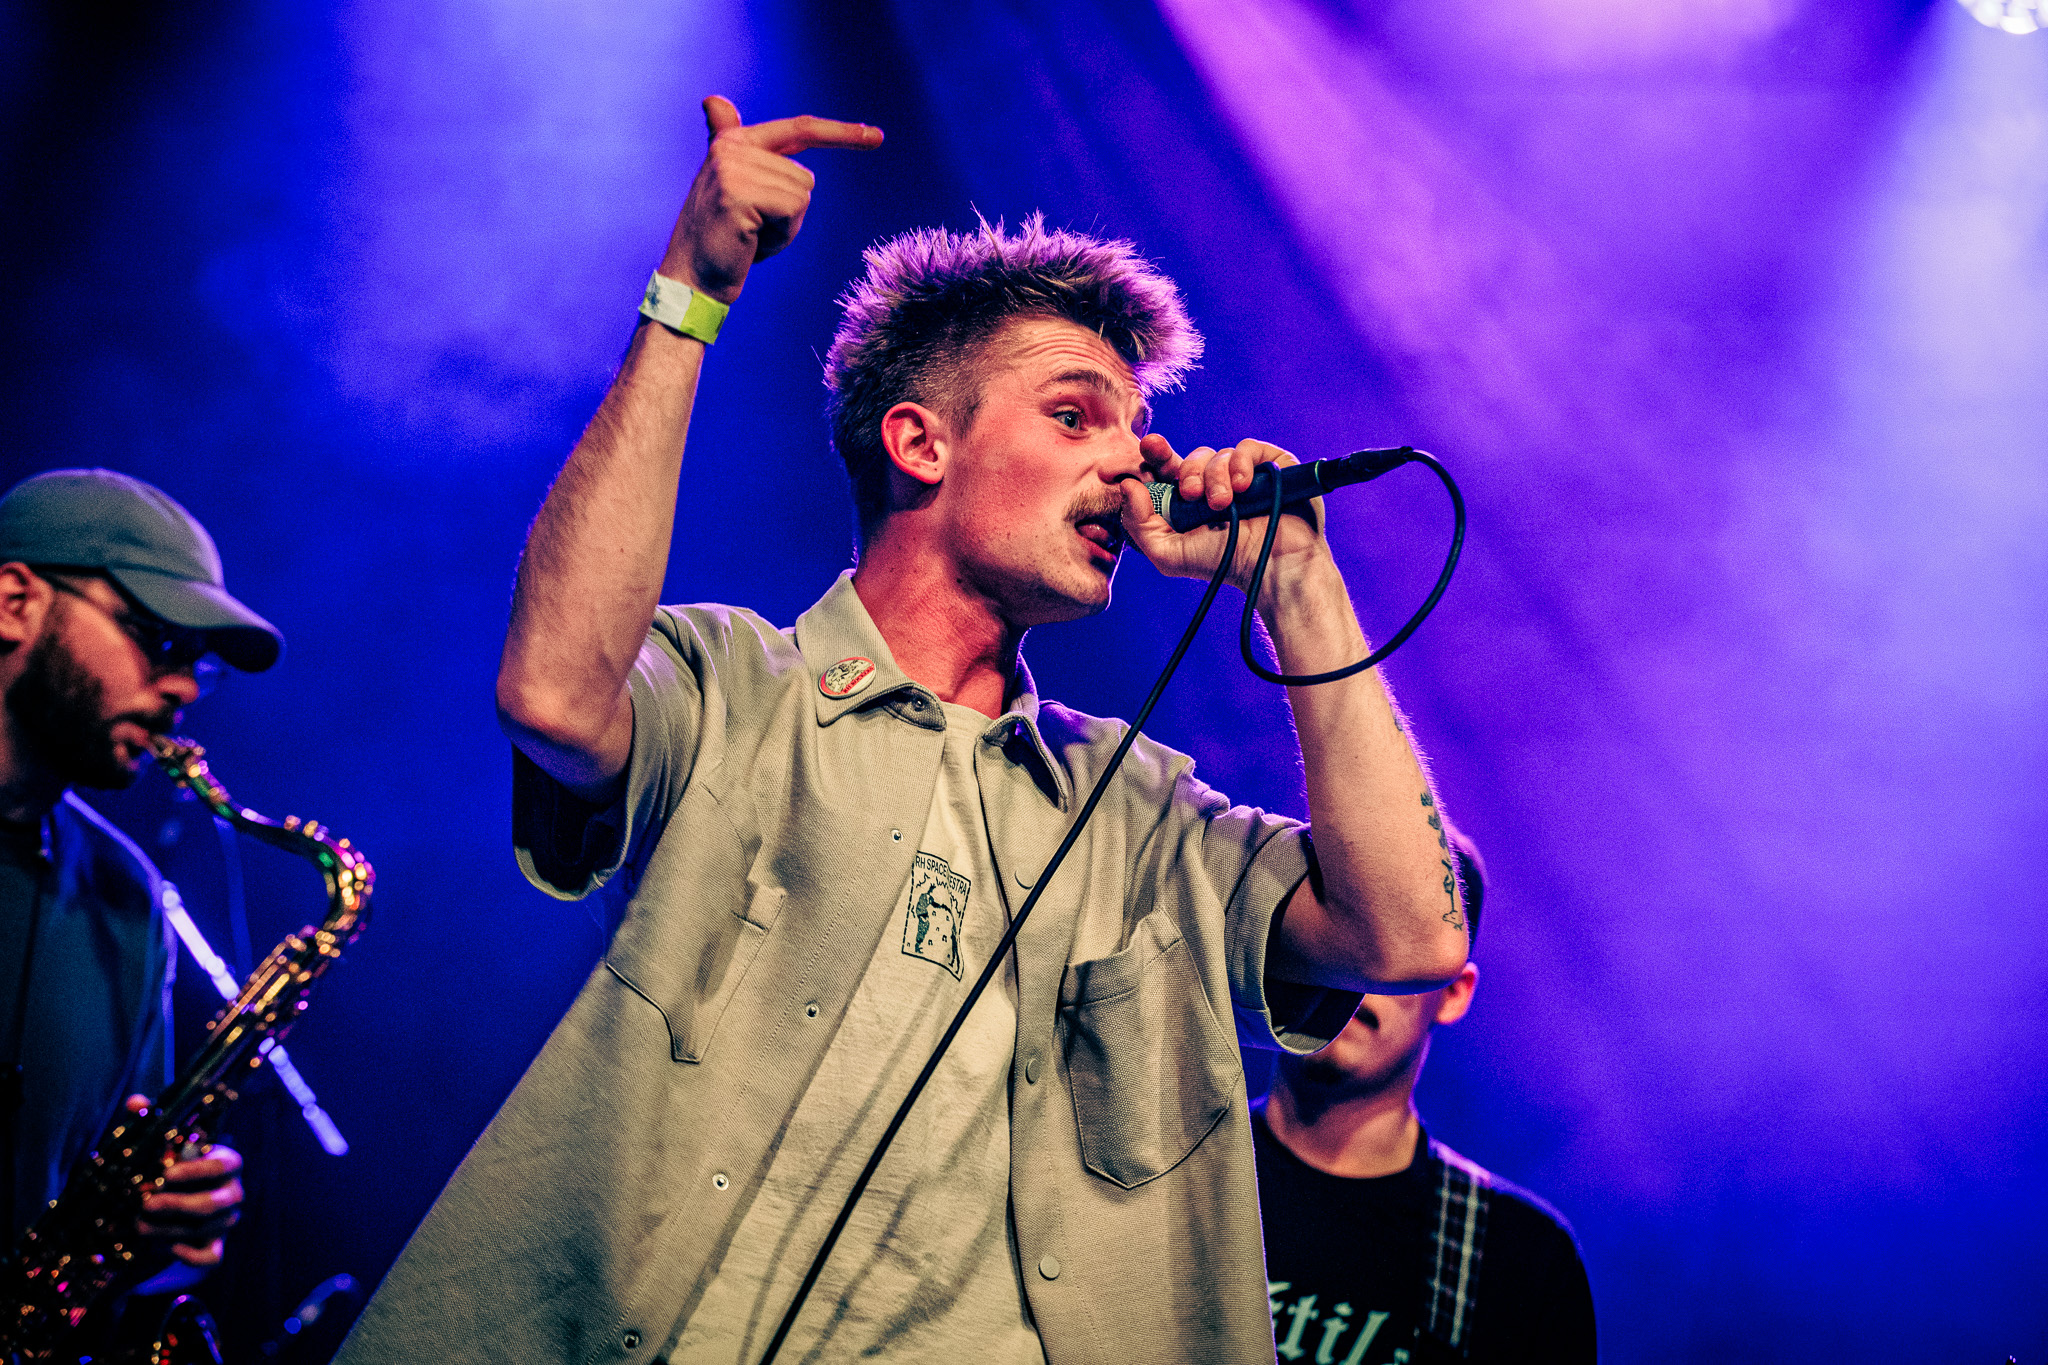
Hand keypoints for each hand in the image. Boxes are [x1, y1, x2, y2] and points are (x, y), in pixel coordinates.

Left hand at [125, 1096, 243, 1266]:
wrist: (165, 1219)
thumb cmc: (164, 1176)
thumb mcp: (157, 1149)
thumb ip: (150, 1124)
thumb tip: (135, 1101)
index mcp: (224, 1164)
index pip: (228, 1163)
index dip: (200, 1170)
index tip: (167, 1173)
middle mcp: (231, 1193)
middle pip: (217, 1202)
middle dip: (178, 1205)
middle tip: (145, 1205)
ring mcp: (225, 1223)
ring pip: (205, 1229)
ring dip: (168, 1229)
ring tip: (138, 1226)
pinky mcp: (214, 1250)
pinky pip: (209, 1256)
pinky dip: (187, 1253)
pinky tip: (165, 1247)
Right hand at [660, 96, 882, 304]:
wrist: (693, 279)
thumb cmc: (723, 241)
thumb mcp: (735, 187)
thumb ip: (742, 150)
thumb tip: (714, 99)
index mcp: (732, 142)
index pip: (799, 129)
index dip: (841, 133)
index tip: (877, 137)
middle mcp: (730, 147)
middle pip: (805, 177)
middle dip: (789, 214)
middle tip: (752, 230)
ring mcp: (732, 168)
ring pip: (801, 195)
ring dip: (784, 227)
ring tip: (749, 236)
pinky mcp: (738, 193)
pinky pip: (793, 210)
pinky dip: (781, 236)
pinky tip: (751, 242)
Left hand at [1118, 433, 1330, 595]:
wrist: (1271, 568)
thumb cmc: (1224, 564)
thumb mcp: (1169, 554)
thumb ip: (1139, 524)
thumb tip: (1127, 485)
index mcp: (1188, 500)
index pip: (1165, 469)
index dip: (1154, 455)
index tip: (1148, 446)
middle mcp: (1214, 484)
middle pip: (1189, 459)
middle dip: (1187, 471)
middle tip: (1191, 494)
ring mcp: (1242, 474)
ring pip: (1217, 455)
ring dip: (1215, 478)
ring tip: (1223, 505)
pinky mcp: (1268, 466)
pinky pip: (1246, 448)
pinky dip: (1241, 464)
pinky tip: (1243, 486)